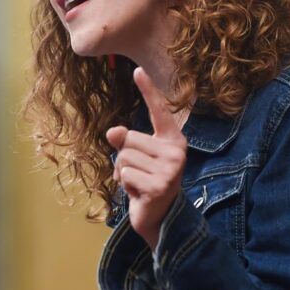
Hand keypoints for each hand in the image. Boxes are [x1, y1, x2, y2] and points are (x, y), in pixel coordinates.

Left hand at [106, 67, 187, 249]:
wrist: (160, 220)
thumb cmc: (146, 183)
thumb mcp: (136, 158)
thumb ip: (126, 141)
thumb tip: (113, 132)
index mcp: (173, 140)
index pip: (158, 111)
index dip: (148, 90)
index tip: (137, 70)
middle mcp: (176, 152)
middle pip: (128, 138)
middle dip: (123, 158)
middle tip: (138, 175)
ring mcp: (170, 169)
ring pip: (123, 157)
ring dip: (123, 174)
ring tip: (138, 184)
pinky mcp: (159, 186)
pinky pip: (124, 175)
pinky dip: (124, 187)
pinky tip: (138, 195)